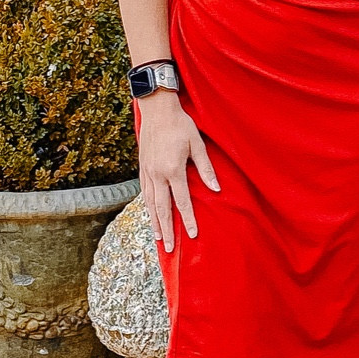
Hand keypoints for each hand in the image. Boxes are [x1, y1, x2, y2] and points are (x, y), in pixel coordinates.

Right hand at [137, 92, 218, 252]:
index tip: (192, 235)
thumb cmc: (180, 124)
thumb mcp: (197, 144)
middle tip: (170, 249)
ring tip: (159, 238)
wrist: (156, 109)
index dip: (187, 219)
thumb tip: (216, 189)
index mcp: (173, 169)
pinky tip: (151, 215)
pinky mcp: (142, 167)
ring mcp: (147, 172)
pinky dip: (147, 208)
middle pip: (162, 208)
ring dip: (155, 222)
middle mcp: (157, 174)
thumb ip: (206, 168)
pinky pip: (144, 193)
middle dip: (167, 230)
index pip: (182, 201)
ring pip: (150, 203)